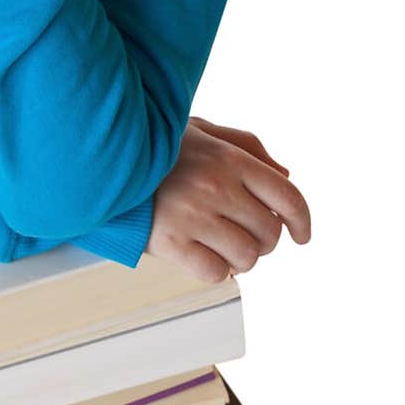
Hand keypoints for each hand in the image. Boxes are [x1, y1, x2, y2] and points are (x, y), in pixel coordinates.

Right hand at [145, 115, 311, 283]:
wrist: (102, 159)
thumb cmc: (154, 145)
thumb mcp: (203, 131)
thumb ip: (248, 148)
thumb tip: (286, 177)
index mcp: (229, 158)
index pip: (288, 197)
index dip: (302, 221)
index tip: (302, 235)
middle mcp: (215, 186)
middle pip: (269, 233)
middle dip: (263, 239)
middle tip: (242, 233)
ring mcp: (192, 216)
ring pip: (247, 257)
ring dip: (240, 257)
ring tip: (220, 245)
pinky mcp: (170, 243)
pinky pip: (216, 274)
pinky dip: (216, 270)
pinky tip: (202, 255)